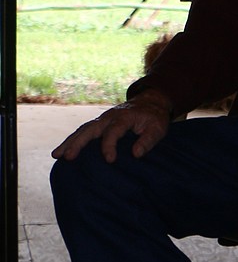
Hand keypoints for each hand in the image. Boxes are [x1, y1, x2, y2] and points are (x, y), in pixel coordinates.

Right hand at [51, 90, 173, 162]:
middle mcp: (109, 117)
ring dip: (69, 142)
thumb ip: (148, 140)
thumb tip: (136, 154)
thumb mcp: (158, 128)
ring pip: (83, 130)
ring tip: (56, 155)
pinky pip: (83, 131)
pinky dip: (72, 140)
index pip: (113, 132)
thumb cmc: (154, 117)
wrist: (150, 102)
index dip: (110, 146)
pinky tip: (62, 151)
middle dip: (78, 143)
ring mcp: (102, 119)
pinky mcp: (99, 123)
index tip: (110, 160)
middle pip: (90, 129)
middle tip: (67, 157)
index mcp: (124, 117)